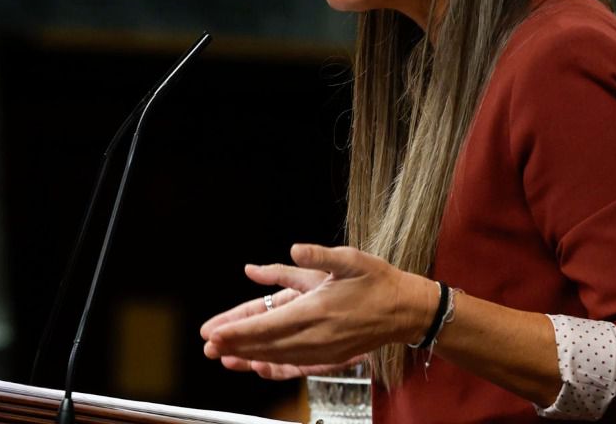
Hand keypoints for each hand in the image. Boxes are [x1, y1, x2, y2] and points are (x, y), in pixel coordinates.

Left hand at [200, 244, 432, 376]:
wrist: (407, 310)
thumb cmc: (377, 280)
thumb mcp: (349, 259)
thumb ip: (317, 256)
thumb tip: (294, 250)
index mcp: (318, 310)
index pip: (269, 324)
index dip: (239, 330)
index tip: (214, 333)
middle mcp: (318, 336)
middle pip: (268, 345)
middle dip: (236, 345)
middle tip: (209, 345)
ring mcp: (325, 351)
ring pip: (279, 357)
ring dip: (250, 357)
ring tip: (225, 356)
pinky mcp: (330, 358)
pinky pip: (295, 365)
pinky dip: (273, 365)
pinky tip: (257, 364)